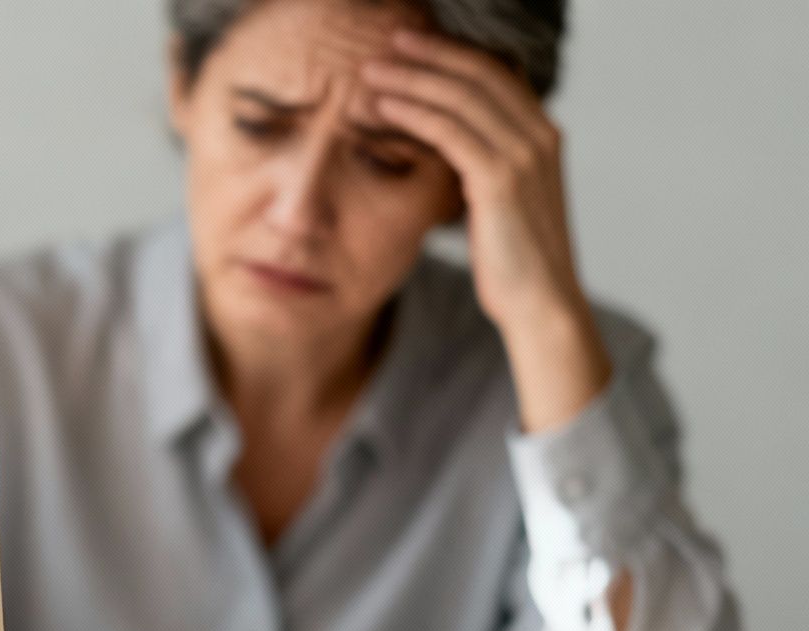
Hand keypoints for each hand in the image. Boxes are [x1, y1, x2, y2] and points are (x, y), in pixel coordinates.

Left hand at [363, 28, 611, 432]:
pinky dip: (414, 113)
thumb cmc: (513, 260)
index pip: (495, 74)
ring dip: (412, 78)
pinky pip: (451, 132)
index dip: (451, 54)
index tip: (410, 43)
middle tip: (386, 41)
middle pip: (478, 74)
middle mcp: (540, 135)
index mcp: (542, 134)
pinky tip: (383, 107)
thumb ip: (486, 164)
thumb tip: (454, 145)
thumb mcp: (501, 201)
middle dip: (429, 54)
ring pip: (461, 97)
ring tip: (371, 70)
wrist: (540, 305)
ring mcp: (525, 155)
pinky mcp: (501, 180)